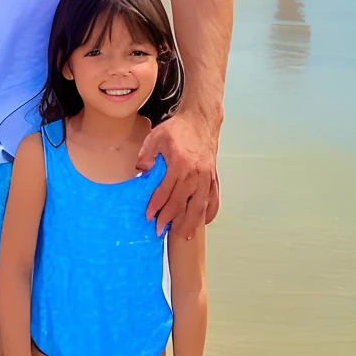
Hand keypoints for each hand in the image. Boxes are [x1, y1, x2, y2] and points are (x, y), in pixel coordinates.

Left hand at [139, 106, 220, 238]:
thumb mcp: (156, 137)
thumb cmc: (178, 129)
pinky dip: (210, 211)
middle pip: (182, 202)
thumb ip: (146, 155)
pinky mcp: (213, 176)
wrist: (200, 120)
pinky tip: (204, 221)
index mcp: (180, 164)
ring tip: (185, 235)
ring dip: (191, 221)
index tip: (149, 216)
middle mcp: (195, 173)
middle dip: (170, 219)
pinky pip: (213, 197)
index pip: (165, 191)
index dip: (156, 205)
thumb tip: (141, 171)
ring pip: (200, 204)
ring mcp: (206, 176)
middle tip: (160, 231)